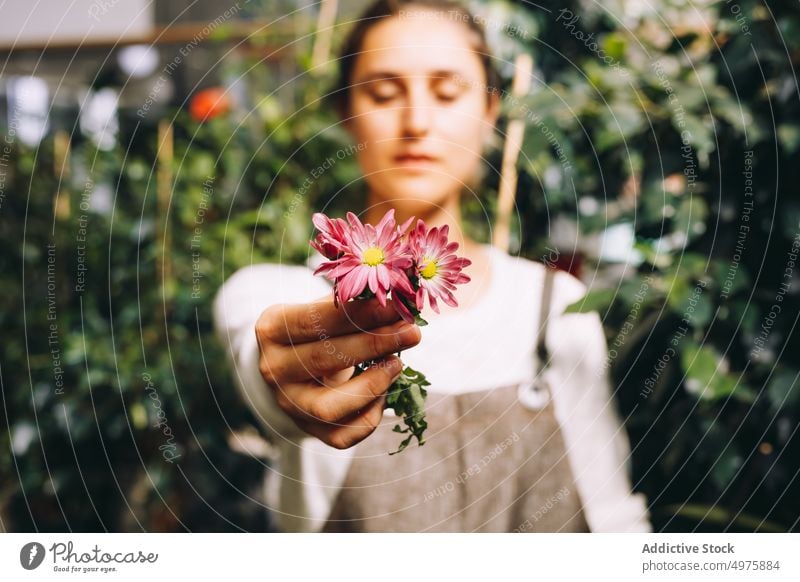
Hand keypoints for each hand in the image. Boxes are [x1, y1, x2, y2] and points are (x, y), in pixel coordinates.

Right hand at [254, 296, 421, 448]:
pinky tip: (383, 392)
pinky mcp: (307, 430)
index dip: (360, 314)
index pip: (316, 321)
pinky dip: (370, 416)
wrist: (292, 367)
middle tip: (411, 333)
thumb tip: (400, 303)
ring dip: (371, 386)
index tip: (395, 307)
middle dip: (375, 345)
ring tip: (397, 364)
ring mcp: (288, 404)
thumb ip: (354, 306)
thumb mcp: (324, 310)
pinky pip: (343, 435)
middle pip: (324, 360)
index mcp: (273, 330)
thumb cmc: (317, 330)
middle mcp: (274, 370)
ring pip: (329, 408)